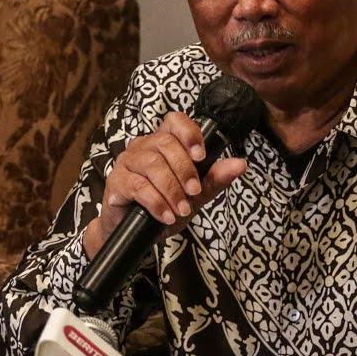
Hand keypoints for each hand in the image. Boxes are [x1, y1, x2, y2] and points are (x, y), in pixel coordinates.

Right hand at [83, 111, 247, 256]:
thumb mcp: (196, 195)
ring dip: (172, 189)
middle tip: (195, 192)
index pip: (175, 121)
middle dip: (185, 170)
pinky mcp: (116, 182)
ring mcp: (127, 162)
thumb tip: (240, 164)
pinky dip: (156, 202)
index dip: (189, 133)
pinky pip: (137, 186)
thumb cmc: (166, 206)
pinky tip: (166, 215)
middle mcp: (143, 146)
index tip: (201, 156)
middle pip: (165, 144)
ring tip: (182, 209)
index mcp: (163, 142)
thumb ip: (215, 178)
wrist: (138, 234)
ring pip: (152, 165)